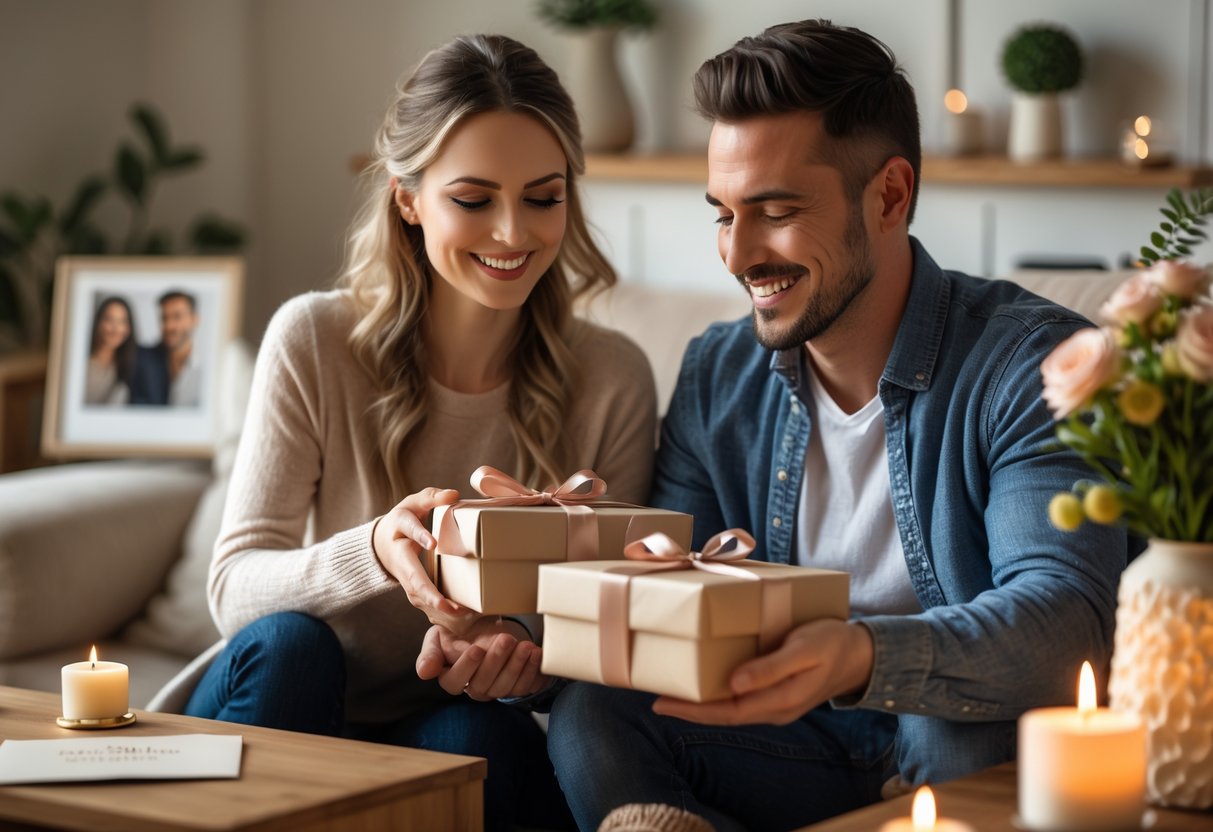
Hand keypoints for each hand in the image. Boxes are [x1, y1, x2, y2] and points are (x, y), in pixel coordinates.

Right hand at [372, 487, 476, 632]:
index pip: (408, 528)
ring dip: (435, 604)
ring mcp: (403, 574)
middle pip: (411, 575)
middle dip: (427, 591)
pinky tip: (457, 613)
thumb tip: (453, 495)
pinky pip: (423, 599)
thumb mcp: (414, 502)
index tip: (433, 543)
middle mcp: (399, 554)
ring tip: (458, 611)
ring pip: (416, 592)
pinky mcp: (410, 586)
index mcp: (399, 526)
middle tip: (444, 604)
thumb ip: (432, 497)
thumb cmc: (404, 518)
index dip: (419, 535)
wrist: (381, 542)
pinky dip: (437, 607)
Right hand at [416, 618, 546, 699]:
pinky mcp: (516, 687)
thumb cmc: (455, 634)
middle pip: (484, 684)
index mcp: (451, 678)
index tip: (476, 649)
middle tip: (506, 639)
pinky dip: (533, 671)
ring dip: (518, 666)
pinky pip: (525, 686)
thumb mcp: (437, 638)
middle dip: (497, 661)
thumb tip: (425, 672)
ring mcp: (496, 689)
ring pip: (506, 686)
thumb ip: (430, 654)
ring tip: (526, 646)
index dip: (466, 667)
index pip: (455, 681)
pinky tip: (536, 653)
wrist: (480, 630)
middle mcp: (474, 688)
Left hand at [652, 619, 873, 725]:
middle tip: (656, 699)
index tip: (663, 702)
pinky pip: (742, 700)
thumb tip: (734, 684)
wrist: (862, 652)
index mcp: (780, 700)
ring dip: (702, 704)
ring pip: (732, 709)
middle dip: (690, 709)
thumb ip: (771, 668)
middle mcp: (775, 708)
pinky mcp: (778, 693)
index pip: (727, 711)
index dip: (693, 709)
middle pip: (724, 714)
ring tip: (674, 692)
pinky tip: (707, 684)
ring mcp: (777, 704)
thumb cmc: (831, 643)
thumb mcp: (804, 650)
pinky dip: (719, 694)